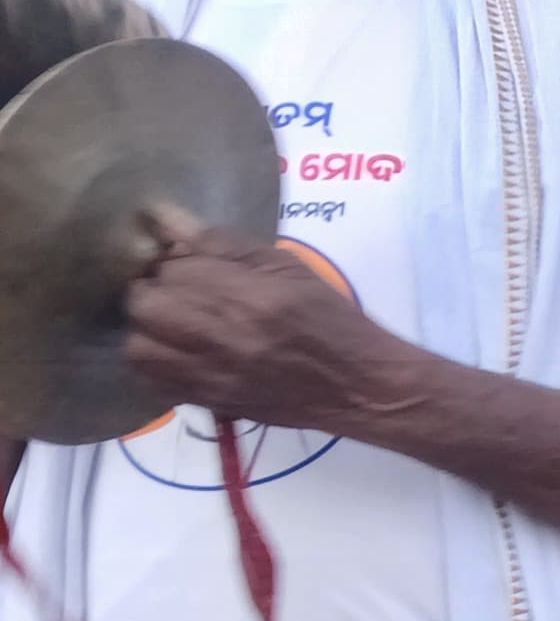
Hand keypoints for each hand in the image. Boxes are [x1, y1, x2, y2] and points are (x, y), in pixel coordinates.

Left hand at [123, 216, 422, 438]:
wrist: (359, 387)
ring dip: (147, 329)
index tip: (191, 263)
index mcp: (251, 296)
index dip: (177, 260)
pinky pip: (151, 379)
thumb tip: (165, 219)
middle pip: (146, 303)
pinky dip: (152, 361)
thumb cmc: (329, 319)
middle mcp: (225, 336)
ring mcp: (212, 374)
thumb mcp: (288, 267)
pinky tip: (174, 351)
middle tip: (177, 292)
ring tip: (172, 323)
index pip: (175, 265)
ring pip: (138, 345)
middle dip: (154, 291)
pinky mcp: (207, 401)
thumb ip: (225, 244)